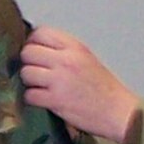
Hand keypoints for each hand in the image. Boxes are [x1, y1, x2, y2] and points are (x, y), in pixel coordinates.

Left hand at [20, 27, 140, 142]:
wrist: (118, 111)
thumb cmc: (104, 88)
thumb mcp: (86, 58)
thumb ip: (64, 51)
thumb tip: (37, 50)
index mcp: (74, 47)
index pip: (40, 32)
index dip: (32, 42)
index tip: (35, 53)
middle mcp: (65, 60)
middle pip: (28, 52)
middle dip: (28, 63)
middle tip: (35, 72)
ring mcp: (59, 80)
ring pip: (26, 73)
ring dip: (28, 82)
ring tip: (38, 87)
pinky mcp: (55, 100)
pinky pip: (29, 95)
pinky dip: (32, 99)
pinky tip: (41, 100)